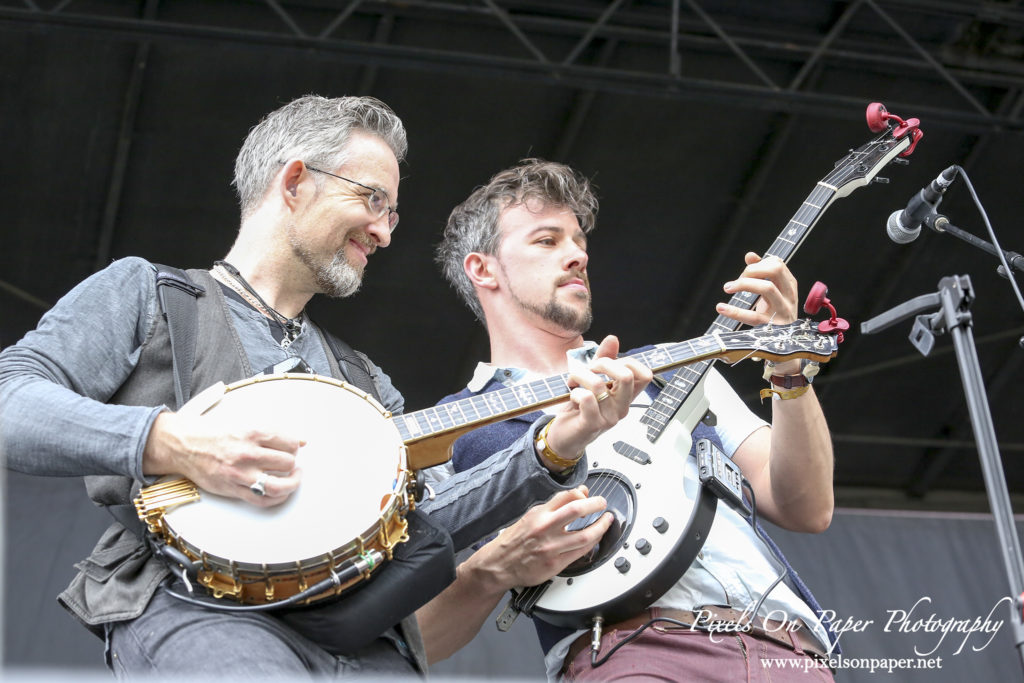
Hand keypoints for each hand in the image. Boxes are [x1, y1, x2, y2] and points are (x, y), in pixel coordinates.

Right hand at [143, 411, 303, 506]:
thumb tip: (301, 441)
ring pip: (279, 486)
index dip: (295, 447)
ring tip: (292, 478)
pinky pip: (262, 500)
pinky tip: (280, 492)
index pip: (289, 443)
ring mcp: (240, 474)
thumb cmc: (212, 435)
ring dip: (292, 483)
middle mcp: (248, 454)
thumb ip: (272, 435)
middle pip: (287, 463)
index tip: (293, 449)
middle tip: (290, 463)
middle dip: (292, 463)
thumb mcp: (243, 425)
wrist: (184, 446)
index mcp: (252, 434)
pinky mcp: (233, 489)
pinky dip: (277, 498)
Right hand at [474, 487, 611, 588]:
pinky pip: (580, 553)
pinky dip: (592, 544)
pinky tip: (595, 540)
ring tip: (606, 522)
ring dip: (601, 527)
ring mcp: (551, 547)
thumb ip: (555, 506)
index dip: (582, 493)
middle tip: (603, 504)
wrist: (499, 564)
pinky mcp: (555, 564)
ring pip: (585, 536)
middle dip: (596, 505)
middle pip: (577, 510)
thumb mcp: (531, 516)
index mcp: (539, 514)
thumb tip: (579, 493)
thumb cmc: (514, 540)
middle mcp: (545, 529)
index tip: (590, 495)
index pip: (566, 496)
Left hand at [542, 335, 651, 465]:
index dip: (629, 361)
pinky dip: (574, 391)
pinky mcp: (593, 424)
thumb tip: (613, 339)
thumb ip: (603, 360)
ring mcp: (609, 417)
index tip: (608, 361)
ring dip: (579, 375)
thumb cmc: (579, 409)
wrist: (564, 437)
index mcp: (625, 396)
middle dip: (603, 363)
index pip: (645, 375)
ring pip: (598, 384)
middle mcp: (621, 407)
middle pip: (627, 376)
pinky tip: (571, 396)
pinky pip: (586, 398)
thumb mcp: (592, 381)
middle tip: (589, 368)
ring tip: (572, 381)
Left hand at [717, 252, 801, 373]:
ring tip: (727, 288)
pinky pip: (752, 316)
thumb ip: (761, 273)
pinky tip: (721, 307)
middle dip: (751, 270)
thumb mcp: (772, 294)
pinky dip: (734, 311)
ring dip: (743, 284)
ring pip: (767, 288)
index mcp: (790, 286)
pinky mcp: (772, 328)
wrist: (787, 347)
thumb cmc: (776, 314)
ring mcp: (783, 312)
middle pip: (775, 270)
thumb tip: (750, 255)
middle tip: (736, 282)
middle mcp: (789, 296)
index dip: (758, 264)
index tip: (745, 273)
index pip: (777, 263)